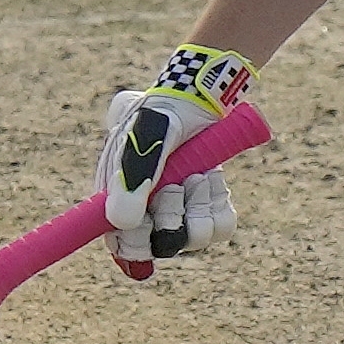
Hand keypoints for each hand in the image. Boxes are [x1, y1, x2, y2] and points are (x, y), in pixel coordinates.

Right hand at [99, 48, 253, 273]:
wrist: (199, 98)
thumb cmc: (160, 114)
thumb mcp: (141, 138)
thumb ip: (131, 178)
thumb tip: (122, 222)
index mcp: (122, 200)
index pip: (122, 244)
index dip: (134, 245)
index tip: (146, 225)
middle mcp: (151, 211)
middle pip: (162, 246)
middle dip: (170, 217)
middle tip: (174, 186)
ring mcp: (183, 211)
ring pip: (195, 238)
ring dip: (198, 206)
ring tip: (198, 175)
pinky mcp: (210, 207)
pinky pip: (222, 227)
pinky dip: (218, 202)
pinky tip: (212, 176)